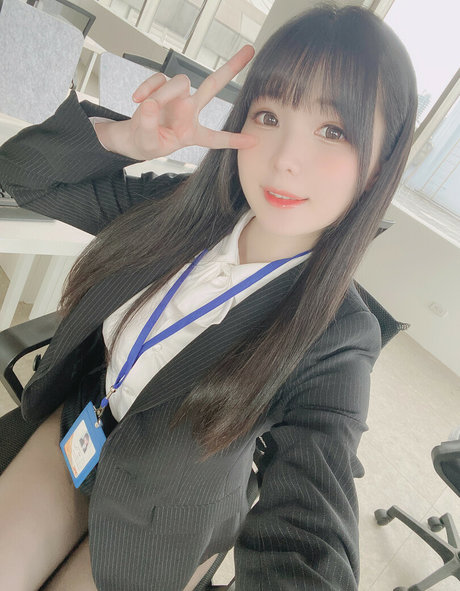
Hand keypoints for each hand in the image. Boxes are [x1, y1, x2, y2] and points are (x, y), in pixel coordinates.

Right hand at [126, 45, 257, 159]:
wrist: (134, 137)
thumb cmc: (148, 142)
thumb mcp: (149, 143)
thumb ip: (149, 126)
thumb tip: (150, 104)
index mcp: (193, 133)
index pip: (216, 138)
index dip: (234, 140)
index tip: (253, 141)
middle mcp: (190, 111)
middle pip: (213, 86)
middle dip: (231, 68)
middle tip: (250, 50)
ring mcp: (178, 97)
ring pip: (180, 82)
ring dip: (162, 94)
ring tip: (147, 107)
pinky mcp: (163, 87)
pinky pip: (159, 79)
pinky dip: (147, 87)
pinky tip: (137, 98)